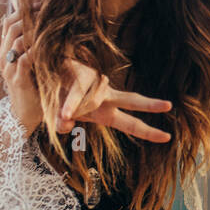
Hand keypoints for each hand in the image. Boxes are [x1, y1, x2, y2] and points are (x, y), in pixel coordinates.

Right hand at [0, 13, 42, 131]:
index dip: (22, 11)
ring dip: (35, 32)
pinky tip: (50, 45)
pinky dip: (37, 50)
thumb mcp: (32, 63)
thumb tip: (48, 25)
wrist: (24, 115)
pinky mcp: (18, 80)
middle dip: (30, 17)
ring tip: (51, 24)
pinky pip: (24, 60)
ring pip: (17, 41)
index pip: (8, 24)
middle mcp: (4, 58)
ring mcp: (9, 69)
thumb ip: (34, 46)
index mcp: (6, 51)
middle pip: (11, 28)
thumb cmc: (33, 86)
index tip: (41, 3)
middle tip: (49, 10)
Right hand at [57, 59, 172, 142]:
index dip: (148, 132)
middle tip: (169, 105)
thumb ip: (62, 124)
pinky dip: (67, 105)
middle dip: (149, 105)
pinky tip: (64, 111)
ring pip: (92, 101)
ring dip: (73, 110)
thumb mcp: (60, 118)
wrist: (40, 75)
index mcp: (106, 112)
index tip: (167, 138)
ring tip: (63, 113)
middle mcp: (106, 96)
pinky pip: (76, 94)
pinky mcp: (82, 72)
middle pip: (131, 100)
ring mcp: (96, 83)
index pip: (131, 124)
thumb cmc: (56, 100)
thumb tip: (65, 125)